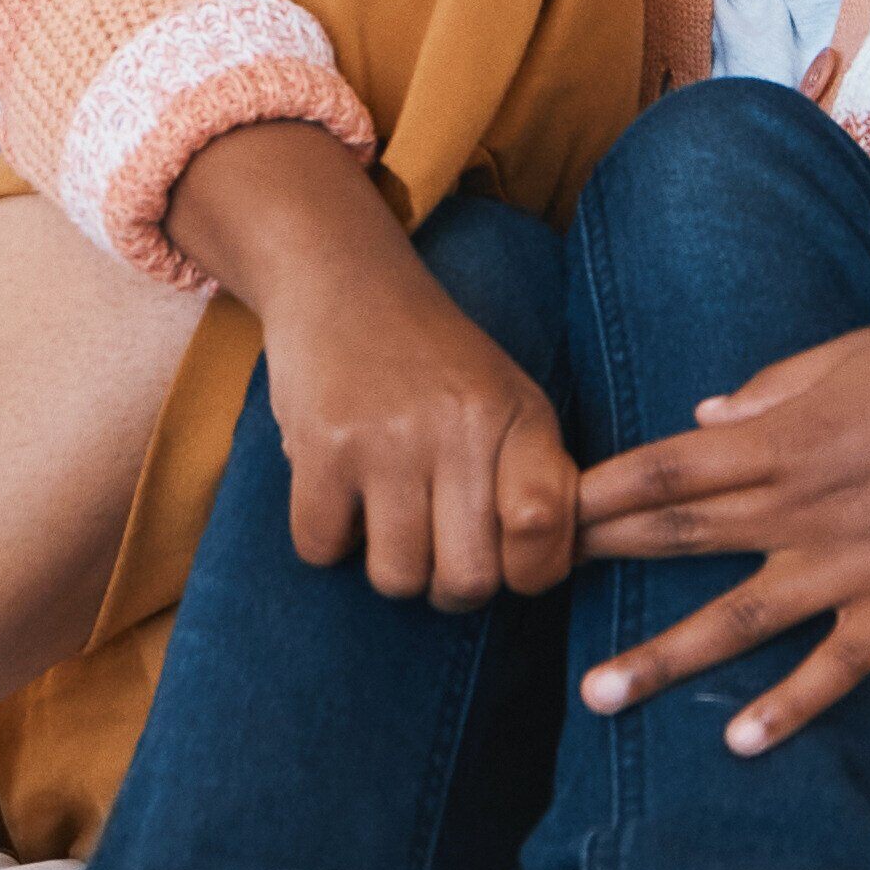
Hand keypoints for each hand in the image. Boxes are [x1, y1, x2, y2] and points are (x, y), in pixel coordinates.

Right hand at [181, 124, 571, 608]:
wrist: (345, 282)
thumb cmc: (436, 362)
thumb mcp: (510, 399)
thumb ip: (537, 478)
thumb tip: (548, 571)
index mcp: (518, 418)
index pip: (544, 526)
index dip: (530, 571)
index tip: (507, 558)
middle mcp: (460, 427)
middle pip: (468, 580)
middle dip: (449, 587)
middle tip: (435, 550)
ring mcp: (388, 438)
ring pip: (396, 577)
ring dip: (387, 566)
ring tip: (386, 517)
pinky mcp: (321, 445)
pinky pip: (322, 548)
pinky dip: (326, 538)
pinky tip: (338, 494)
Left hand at [567, 227, 869, 751]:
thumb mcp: (853, 354)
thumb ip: (772, 391)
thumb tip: (702, 421)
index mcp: (785, 432)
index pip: (663, 465)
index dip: (594, 492)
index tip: (535, 510)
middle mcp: (803, 500)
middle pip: (680, 536)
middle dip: (599, 565)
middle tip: (524, 597)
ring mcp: (853, 560)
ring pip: (739, 618)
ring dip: (664, 657)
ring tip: (596, 697)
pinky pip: (835, 665)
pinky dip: (789, 705)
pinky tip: (740, 739)